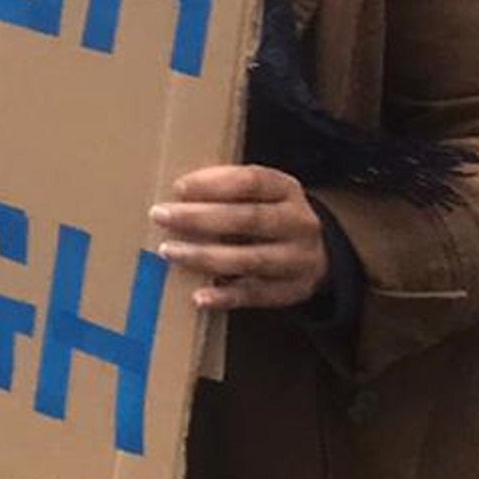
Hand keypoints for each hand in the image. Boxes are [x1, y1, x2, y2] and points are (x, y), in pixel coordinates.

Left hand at [151, 165, 327, 311]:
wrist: (318, 253)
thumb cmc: (269, 214)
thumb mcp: (260, 193)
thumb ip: (226, 189)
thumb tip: (175, 195)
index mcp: (287, 189)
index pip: (252, 181)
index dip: (214, 183)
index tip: (178, 187)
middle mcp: (299, 223)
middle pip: (249, 219)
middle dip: (200, 217)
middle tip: (160, 215)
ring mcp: (299, 259)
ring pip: (252, 259)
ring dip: (206, 256)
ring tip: (169, 251)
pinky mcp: (293, 291)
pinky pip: (257, 295)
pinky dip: (226, 297)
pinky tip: (198, 296)